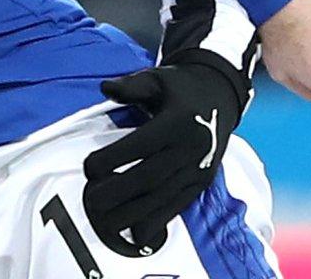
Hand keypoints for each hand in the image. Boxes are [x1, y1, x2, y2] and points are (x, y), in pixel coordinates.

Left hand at [81, 52, 248, 257]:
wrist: (221, 97)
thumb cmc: (181, 88)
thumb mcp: (158, 77)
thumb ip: (132, 85)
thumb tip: (106, 88)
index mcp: (179, 120)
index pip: (142, 144)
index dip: (114, 158)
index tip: (90, 167)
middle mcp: (191, 147)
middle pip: (151, 176)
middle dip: (118, 192)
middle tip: (91, 200)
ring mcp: (198, 168)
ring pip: (163, 197)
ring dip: (133, 213)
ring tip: (105, 221)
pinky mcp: (201, 183)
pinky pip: (178, 206)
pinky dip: (157, 222)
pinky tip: (136, 233)